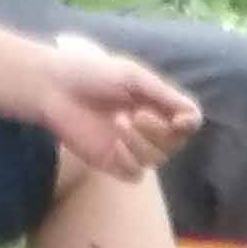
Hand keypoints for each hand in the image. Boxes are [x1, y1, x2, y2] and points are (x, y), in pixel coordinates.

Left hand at [34, 37, 197, 180]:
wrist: (53, 88)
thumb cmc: (91, 74)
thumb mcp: (133, 76)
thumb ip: (164, 95)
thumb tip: (193, 117)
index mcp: (155, 103)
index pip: (188, 120)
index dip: (188, 123)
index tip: (179, 120)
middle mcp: (147, 126)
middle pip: (175, 142)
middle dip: (158, 131)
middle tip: (134, 114)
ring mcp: (130, 146)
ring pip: (156, 159)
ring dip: (140, 143)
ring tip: (117, 122)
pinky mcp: (111, 162)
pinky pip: (135, 173)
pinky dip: (129, 161)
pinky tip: (113, 146)